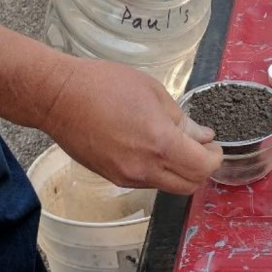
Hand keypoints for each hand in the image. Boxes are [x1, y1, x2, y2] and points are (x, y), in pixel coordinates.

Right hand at [39, 58, 222, 192]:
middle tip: (198, 148)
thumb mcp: (153, 92)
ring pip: (168, 186)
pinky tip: (150, 149)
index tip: (212, 145)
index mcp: (160, 144)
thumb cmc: (104, 85)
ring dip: (179, 172)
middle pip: (189, 185)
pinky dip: (158, 171)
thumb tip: (203, 137)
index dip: (214, 157)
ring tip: (172, 145)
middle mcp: (145, 169)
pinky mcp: (112, 178)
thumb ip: (181, 120)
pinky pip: (147, 183)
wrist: (57, 97)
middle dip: (201, 168)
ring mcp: (127, 177)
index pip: (203, 168)